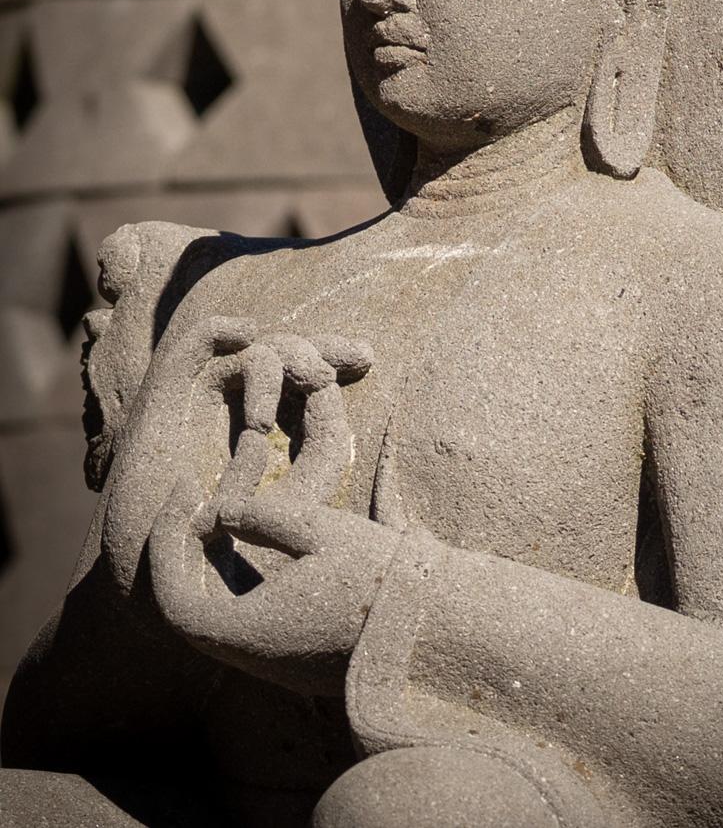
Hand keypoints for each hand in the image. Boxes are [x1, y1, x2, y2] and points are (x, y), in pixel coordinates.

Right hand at [102, 315, 371, 605]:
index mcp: (270, 435)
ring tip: (293, 398)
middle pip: (283, 355)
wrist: (162, 588)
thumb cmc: (229, 557)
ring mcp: (202, 404)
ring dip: (280, 359)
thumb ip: (321, 454)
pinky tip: (246, 337)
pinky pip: (194, 346)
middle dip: (320, 349)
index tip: (365, 359)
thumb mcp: (295, 503)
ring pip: (251, 350)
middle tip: (348, 363)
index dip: (335, 362)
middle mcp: (236, 413)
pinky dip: (222, 329)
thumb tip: (336, 399)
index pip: (306, 385)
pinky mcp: (165, 401)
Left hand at [148, 477, 398, 691]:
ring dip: (210, 563)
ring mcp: (275, 663)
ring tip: (222, 512)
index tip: (186, 493)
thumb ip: (261, 516)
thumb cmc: (378, 577)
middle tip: (196, 498)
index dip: (167, 543)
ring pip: (218, 612)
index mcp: (247, 633)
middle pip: (190, 606)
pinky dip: (236, 579)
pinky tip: (256, 541)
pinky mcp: (296, 657)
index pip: (173, 596)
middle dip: (183, 550)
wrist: (433, 628)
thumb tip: (218, 510)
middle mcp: (253, 658)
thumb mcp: (319, 530)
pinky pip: (246, 618)